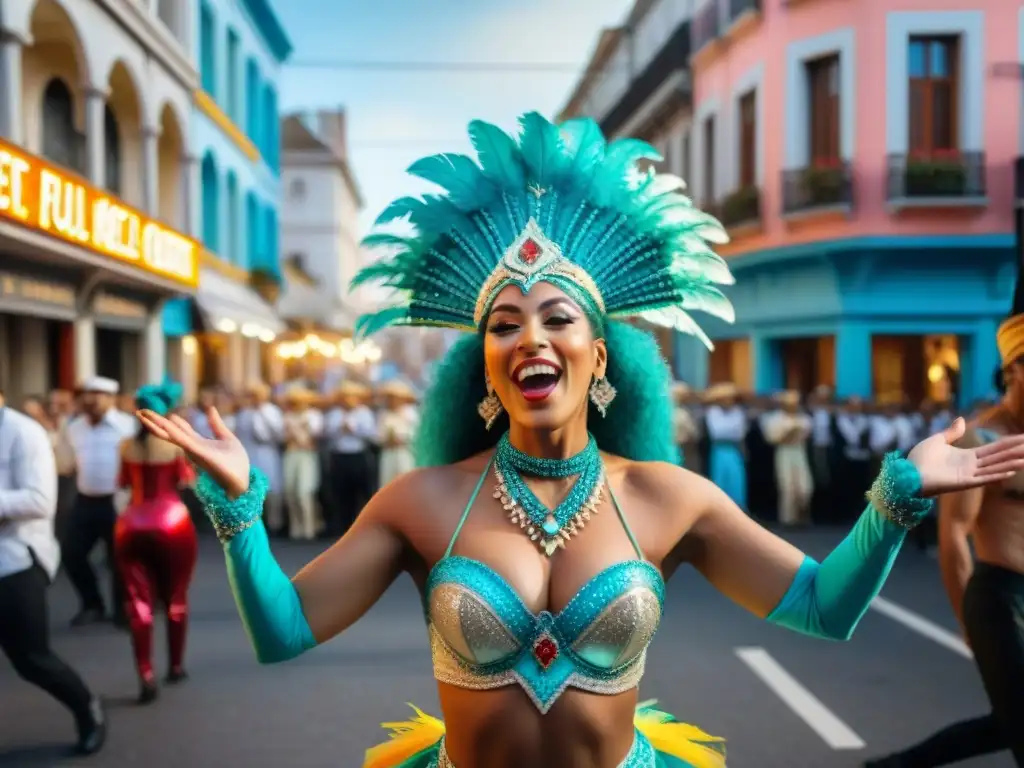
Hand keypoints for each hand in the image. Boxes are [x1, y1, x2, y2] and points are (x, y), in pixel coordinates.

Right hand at [137, 407, 250, 497]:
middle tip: (139, 411)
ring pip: (172, 435)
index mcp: (198, 442)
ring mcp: (194, 450)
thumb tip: (210, 408)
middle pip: (169, 432)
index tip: (155, 412)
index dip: (168, 420)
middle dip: (155, 421)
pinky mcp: (201, 453)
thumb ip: (216, 424)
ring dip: (158, 424)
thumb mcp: (227, 438)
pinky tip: (166, 423)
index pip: (178, 429)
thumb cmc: (236, 463)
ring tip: (143, 415)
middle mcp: (192, 447)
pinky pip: (185, 441)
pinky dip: (175, 432)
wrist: (243, 480)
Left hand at [907, 417, 1023, 496]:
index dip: (1008, 443)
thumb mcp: (938, 440)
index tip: (1023, 438)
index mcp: (967, 456)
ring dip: (1010, 463)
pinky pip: (983, 479)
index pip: (993, 448)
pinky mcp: (962, 483)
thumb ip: (952, 432)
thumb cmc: (919, 459)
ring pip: (994, 467)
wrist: (907, 474)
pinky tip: (1009, 471)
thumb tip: (962, 419)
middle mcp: (971, 466)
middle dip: (1014, 451)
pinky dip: (995, 475)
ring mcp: (968, 475)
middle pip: (998, 457)